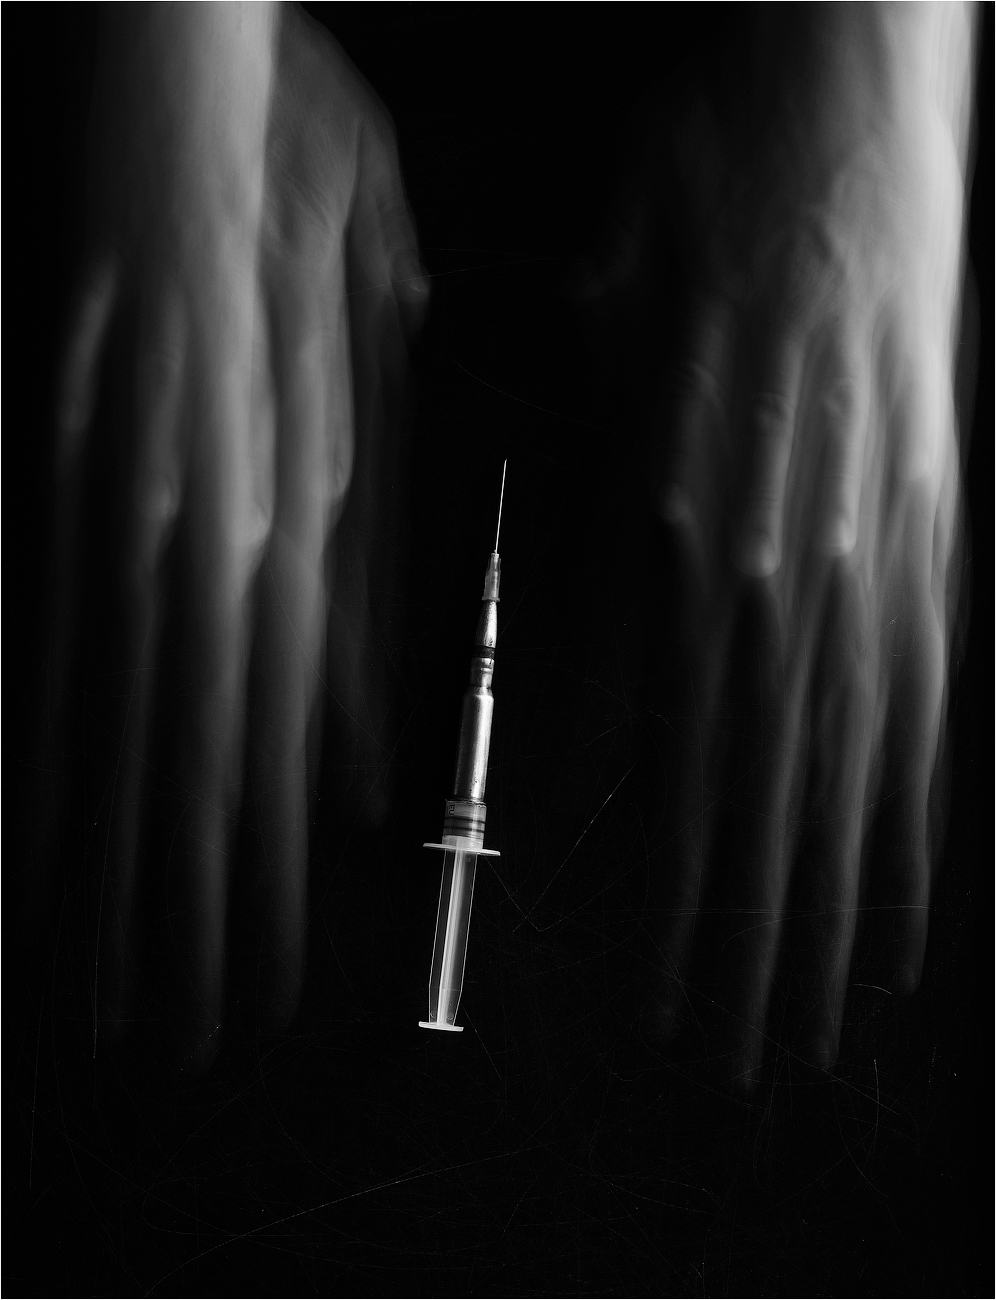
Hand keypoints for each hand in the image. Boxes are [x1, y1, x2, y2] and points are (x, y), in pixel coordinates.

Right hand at [50, 4, 425, 1065]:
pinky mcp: (53, 498)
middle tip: (181, 1025)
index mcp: (289, 522)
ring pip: (112, 733)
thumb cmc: (287, 224)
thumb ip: (364, 574)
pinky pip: (47, 653)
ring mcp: (108, 526)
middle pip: (194, 771)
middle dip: (189, 910)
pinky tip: (43, 836)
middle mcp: (193, 546)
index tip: (264, 973)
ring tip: (107, 976)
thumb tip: (361, 735)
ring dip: (111, 867)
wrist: (167, 112)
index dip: (268, 876)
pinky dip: (47, 760)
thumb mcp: (374, 379)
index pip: (283, 747)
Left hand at [589, 5, 973, 1084]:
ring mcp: (876, 557)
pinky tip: (907, 894)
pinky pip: (928, 706)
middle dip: (744, 944)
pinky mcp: (939, 536)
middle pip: (760, 802)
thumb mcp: (607, 361)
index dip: (658, 889)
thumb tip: (591, 695)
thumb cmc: (711, 215)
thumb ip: (599, 538)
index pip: (666, 761)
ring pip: (847, 780)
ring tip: (819, 1019)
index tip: (651, 982)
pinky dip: (917, 815)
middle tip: (735, 1055)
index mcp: (683, 526)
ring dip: (829, 913)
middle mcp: (783, 568)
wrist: (853, 109)